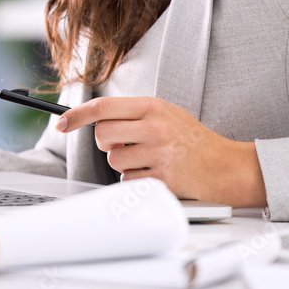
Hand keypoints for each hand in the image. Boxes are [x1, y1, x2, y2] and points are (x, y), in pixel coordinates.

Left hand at [56, 96, 266, 207]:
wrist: (227, 166)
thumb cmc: (194, 140)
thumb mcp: (167, 114)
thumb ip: (135, 114)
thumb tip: (97, 119)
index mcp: (153, 107)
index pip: (103, 107)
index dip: (77, 115)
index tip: (61, 123)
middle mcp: (154, 127)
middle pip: (103, 136)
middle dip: (107, 144)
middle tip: (126, 144)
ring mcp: (158, 154)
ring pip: (114, 161)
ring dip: (125, 164)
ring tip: (149, 159)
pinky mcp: (162, 178)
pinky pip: (129, 181)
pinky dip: (137, 180)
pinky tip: (157, 173)